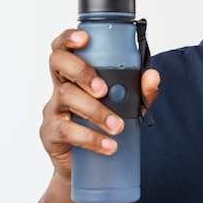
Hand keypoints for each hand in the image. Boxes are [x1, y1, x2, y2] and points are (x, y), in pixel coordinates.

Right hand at [40, 29, 159, 181]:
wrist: (89, 164)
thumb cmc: (104, 124)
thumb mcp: (127, 106)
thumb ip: (140, 91)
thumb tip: (152, 76)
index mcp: (75, 74)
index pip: (64, 47)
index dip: (69, 38)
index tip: (85, 39)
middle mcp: (60, 86)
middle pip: (58, 64)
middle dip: (82, 71)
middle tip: (104, 90)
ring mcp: (53, 109)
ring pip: (66, 96)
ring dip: (95, 111)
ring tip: (118, 126)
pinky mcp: (50, 134)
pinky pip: (66, 130)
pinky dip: (91, 138)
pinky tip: (108, 145)